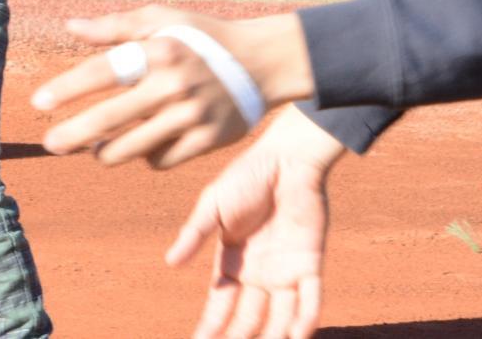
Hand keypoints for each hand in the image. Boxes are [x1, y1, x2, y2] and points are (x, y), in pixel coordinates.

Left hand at [31, 7, 313, 166]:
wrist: (263, 62)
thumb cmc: (202, 36)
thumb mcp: (163, 18)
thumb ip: (115, 25)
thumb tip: (70, 27)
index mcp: (159, 51)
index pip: (103, 72)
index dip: (67, 88)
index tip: (39, 102)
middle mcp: (174, 85)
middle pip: (111, 118)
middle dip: (73, 134)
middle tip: (49, 143)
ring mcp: (192, 116)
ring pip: (133, 147)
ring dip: (104, 151)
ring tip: (91, 149)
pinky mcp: (208, 141)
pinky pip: (162, 159)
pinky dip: (145, 156)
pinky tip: (137, 149)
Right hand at [168, 108, 342, 338]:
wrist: (286, 160)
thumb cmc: (246, 178)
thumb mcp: (212, 205)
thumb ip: (195, 234)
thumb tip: (170, 263)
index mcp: (231, 264)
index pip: (219, 306)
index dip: (210, 329)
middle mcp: (258, 276)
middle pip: (249, 320)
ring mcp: (286, 273)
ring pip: (280, 318)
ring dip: (274, 338)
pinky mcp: (310, 265)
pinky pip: (310, 300)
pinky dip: (305, 320)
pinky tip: (297, 334)